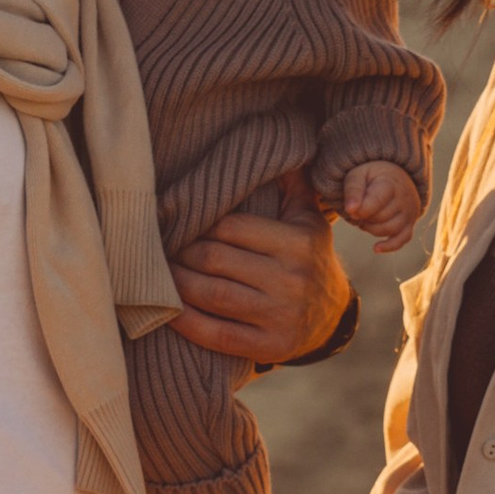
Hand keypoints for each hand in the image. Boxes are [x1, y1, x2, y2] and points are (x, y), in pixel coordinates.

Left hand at [170, 185, 350, 363]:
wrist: (333, 319)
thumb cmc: (309, 259)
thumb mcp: (309, 220)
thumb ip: (293, 184)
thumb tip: (276, 146)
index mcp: (299, 243)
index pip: (231, 227)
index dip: (198, 224)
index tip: (177, 223)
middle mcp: (291, 279)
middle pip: (215, 259)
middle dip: (182, 253)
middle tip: (162, 248)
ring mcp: (280, 316)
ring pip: (211, 294)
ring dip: (177, 283)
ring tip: (161, 273)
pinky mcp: (269, 346)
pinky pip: (217, 334)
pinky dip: (187, 322)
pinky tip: (169, 311)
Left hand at [340, 159, 421, 252]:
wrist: (393, 176)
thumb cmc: (370, 177)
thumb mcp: (358, 175)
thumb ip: (353, 190)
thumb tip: (351, 210)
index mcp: (390, 183)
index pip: (375, 202)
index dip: (360, 210)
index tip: (350, 209)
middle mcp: (404, 198)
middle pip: (380, 218)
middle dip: (364, 218)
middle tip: (358, 211)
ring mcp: (409, 212)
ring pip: (389, 230)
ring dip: (371, 229)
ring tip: (364, 219)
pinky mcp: (410, 224)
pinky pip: (403, 239)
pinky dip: (389, 246)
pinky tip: (376, 248)